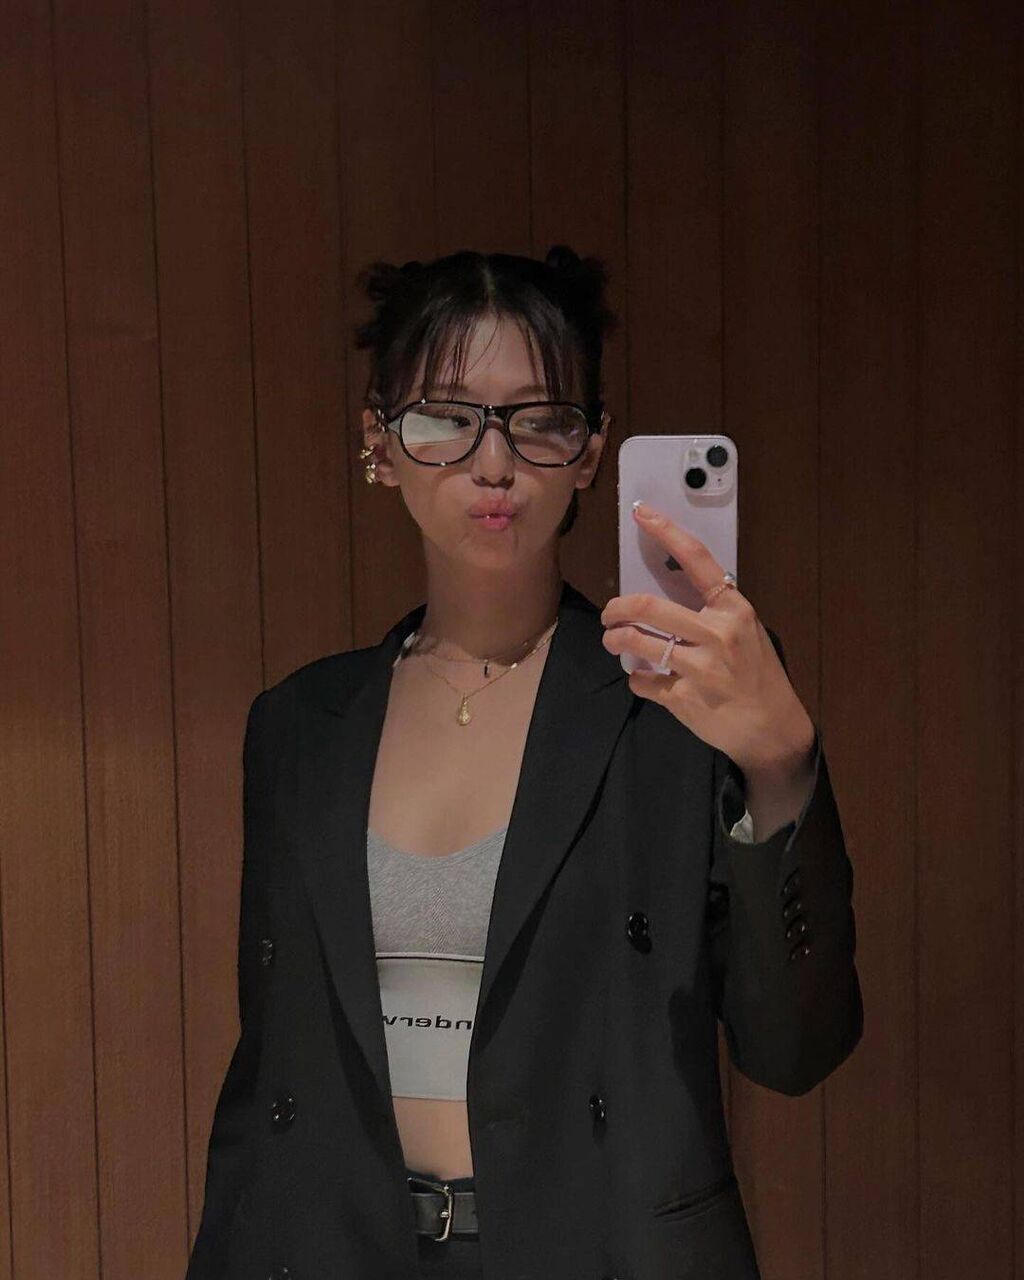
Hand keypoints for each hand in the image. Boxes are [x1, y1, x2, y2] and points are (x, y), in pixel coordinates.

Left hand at [600, 501, 815, 779]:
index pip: (696, 560)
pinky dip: (637, 679)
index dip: (666, 532)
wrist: (772, 729)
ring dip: (616, 640)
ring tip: (614, 641)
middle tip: (609, 614)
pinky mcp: (684, 699)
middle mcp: (717, 635)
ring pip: (637, 644)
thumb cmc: (757, 675)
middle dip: (617, 609)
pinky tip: (646, 679)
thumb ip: (711, 612)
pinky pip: (642, 681)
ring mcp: (700, 669)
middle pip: (648, 607)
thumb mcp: (746, 632)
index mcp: (734, 610)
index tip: (641, 512)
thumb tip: (662, 592)